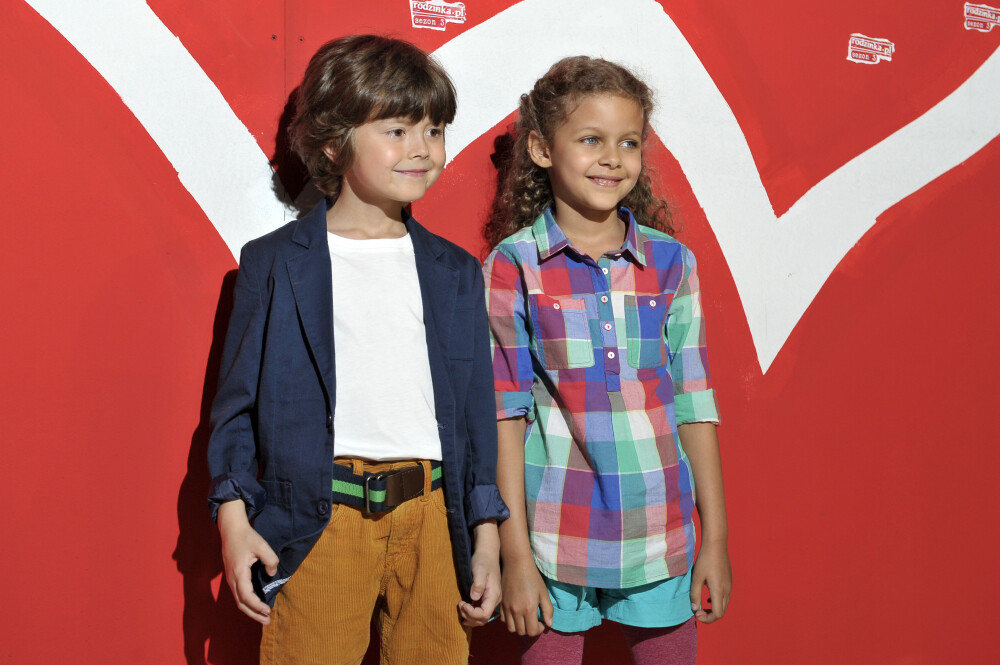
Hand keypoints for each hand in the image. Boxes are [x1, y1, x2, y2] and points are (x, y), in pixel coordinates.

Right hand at [218, 500, 278, 624]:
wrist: (231, 530)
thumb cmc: (246, 537)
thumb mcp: (262, 545)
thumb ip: (270, 560)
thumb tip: (272, 573)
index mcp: (238, 573)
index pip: (247, 596)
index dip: (257, 606)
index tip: (268, 610)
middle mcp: (232, 579)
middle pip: (241, 604)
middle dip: (254, 614)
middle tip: (267, 621)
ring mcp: (230, 579)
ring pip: (239, 601)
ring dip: (251, 611)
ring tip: (263, 617)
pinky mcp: (232, 577)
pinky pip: (239, 595)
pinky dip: (247, 603)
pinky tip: (256, 605)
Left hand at [459, 548, 501, 626]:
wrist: (488, 553)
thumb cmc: (483, 560)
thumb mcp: (479, 569)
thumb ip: (478, 584)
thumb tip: (474, 598)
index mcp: (494, 594)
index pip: (484, 614)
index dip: (472, 613)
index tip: (462, 603)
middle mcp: (495, 600)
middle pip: (483, 619)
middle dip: (470, 617)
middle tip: (459, 605)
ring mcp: (492, 600)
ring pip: (483, 618)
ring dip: (470, 618)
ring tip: (461, 609)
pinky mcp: (488, 598)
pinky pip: (481, 612)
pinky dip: (472, 616)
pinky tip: (465, 612)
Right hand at [499, 556, 552, 635]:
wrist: (516, 564)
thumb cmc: (533, 577)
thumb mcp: (544, 592)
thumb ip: (548, 609)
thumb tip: (549, 624)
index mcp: (529, 608)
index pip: (532, 631)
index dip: (539, 630)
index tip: (542, 622)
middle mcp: (516, 611)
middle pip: (521, 632)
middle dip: (530, 629)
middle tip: (534, 621)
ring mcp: (507, 608)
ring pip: (511, 628)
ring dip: (519, 627)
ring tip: (525, 618)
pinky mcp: (501, 604)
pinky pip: (503, 620)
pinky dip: (510, 621)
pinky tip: (516, 613)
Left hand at [689, 540, 730, 623]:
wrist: (716, 545)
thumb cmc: (705, 560)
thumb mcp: (696, 577)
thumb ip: (695, 594)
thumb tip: (694, 608)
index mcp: (719, 591)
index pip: (717, 614)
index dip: (707, 619)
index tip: (696, 614)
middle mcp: (727, 591)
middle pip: (722, 612)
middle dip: (709, 616)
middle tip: (697, 611)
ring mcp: (730, 586)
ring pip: (724, 605)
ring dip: (713, 609)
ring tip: (701, 605)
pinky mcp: (729, 581)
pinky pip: (725, 598)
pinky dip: (717, 602)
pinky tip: (708, 597)